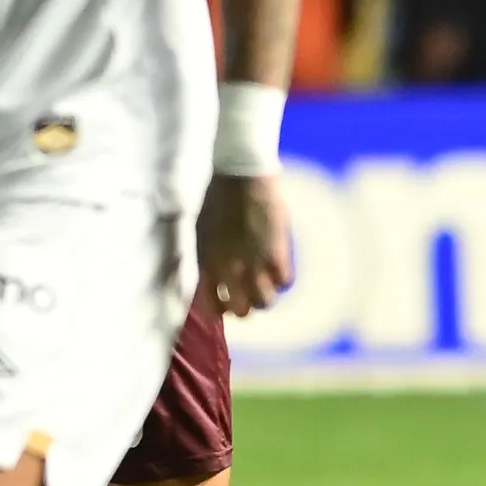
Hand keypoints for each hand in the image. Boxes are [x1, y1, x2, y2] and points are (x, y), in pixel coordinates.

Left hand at [196, 172, 293, 318]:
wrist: (239, 174)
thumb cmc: (216, 197)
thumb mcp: (200, 232)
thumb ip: (206, 256)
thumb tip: (210, 275)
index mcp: (206, 265)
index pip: (213, 307)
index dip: (222, 308)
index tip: (228, 299)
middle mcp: (229, 271)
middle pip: (242, 311)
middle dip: (246, 305)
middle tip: (249, 291)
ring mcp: (254, 265)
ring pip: (265, 302)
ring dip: (266, 294)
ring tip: (266, 280)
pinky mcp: (276, 253)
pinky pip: (285, 282)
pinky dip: (283, 278)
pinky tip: (279, 265)